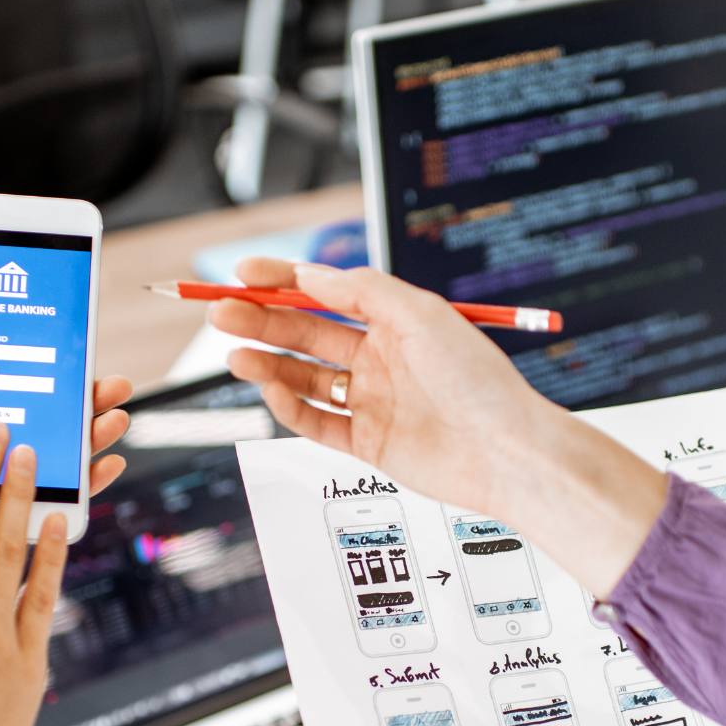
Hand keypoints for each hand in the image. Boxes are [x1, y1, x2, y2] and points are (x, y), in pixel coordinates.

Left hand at [0, 296, 132, 624]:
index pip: (9, 387)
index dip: (46, 370)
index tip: (75, 351)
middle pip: (41, 421)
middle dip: (82, 402)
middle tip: (111, 386)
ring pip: (54, 461)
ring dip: (91, 439)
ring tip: (115, 420)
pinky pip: (48, 506)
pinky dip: (84, 488)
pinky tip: (104, 469)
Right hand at [215, 259, 561, 518]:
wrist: (505, 452)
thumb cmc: (478, 380)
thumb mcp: (421, 313)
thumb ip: (361, 290)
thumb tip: (308, 274)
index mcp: (396, 321)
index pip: (325, 293)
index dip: (281, 282)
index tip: (243, 274)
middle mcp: (381, 358)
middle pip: (306, 334)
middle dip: (260, 320)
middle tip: (219, 312)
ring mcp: (373, 401)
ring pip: (304, 378)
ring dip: (266, 363)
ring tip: (234, 354)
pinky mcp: (367, 443)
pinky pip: (315, 421)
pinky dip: (288, 406)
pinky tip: (270, 388)